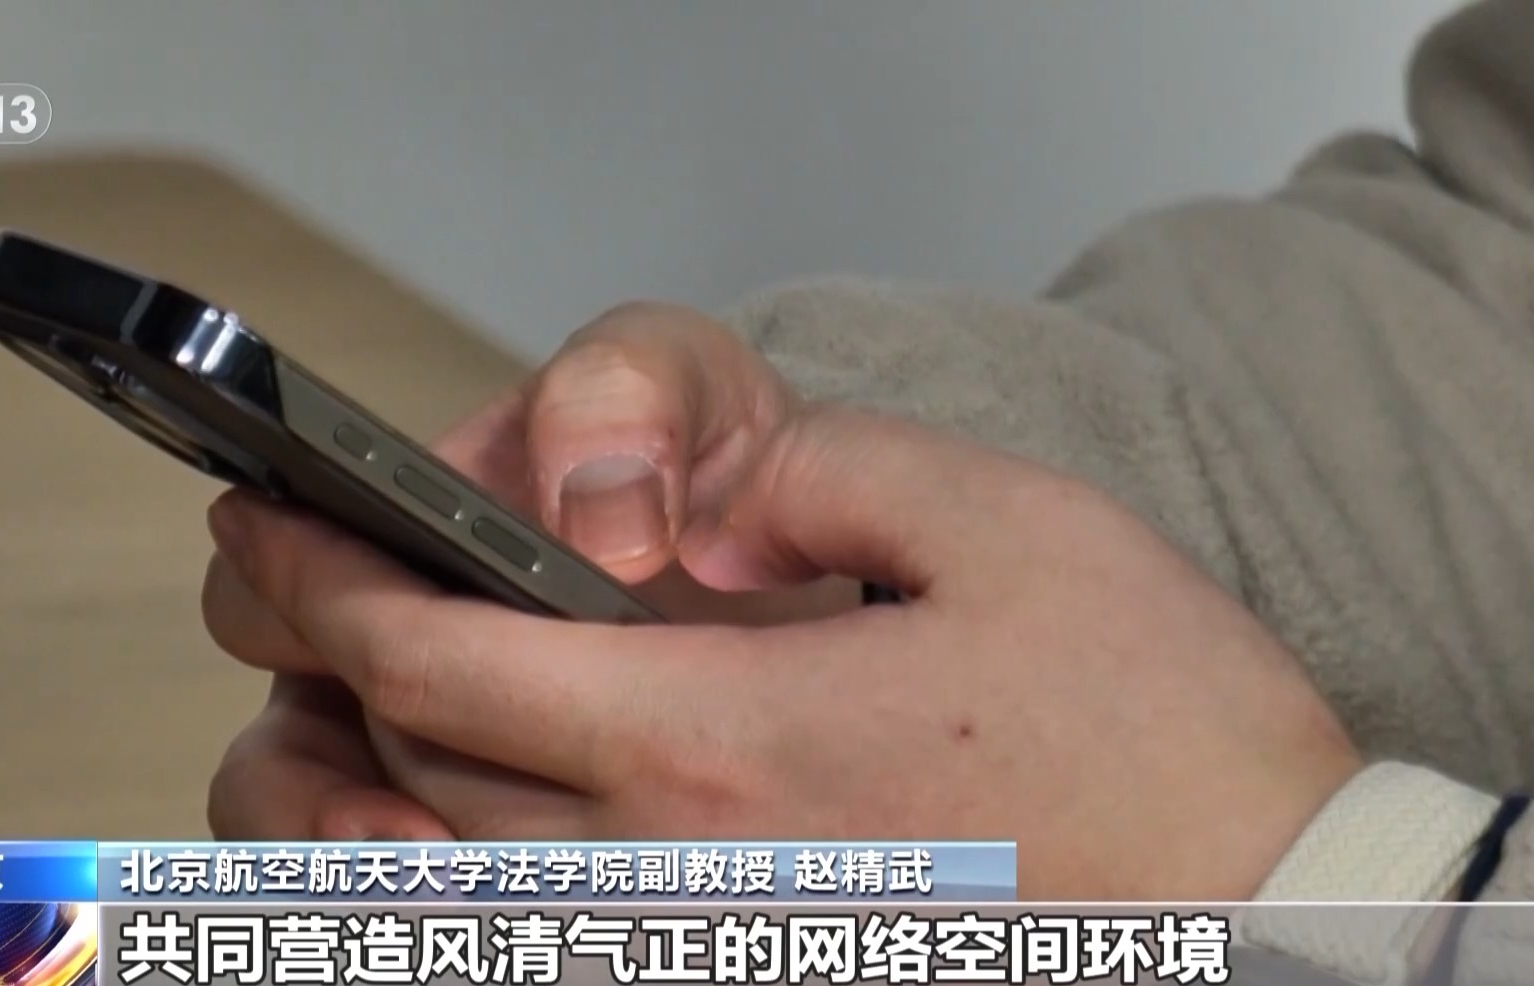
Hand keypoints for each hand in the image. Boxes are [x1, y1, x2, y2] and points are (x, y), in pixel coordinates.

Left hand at [205, 312, 1363, 899]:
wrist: (1265, 923)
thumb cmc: (1160, 739)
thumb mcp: (1010, 529)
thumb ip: (822, 473)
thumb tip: (689, 506)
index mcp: (718, 740)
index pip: (439, 658)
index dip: (324, 587)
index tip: (268, 535)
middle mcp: (666, 878)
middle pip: (401, 780)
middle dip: (309, 682)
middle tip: (279, 605)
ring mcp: (683, 959)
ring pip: (425, 902)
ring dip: (329, 817)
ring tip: (307, 737)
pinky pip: (518, 957)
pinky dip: (428, 906)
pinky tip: (427, 857)